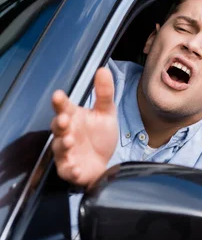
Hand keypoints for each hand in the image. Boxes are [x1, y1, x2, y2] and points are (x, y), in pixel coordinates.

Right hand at [51, 68, 117, 186]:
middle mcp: (66, 134)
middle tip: (64, 119)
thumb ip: (104, 93)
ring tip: (69, 141)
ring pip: (59, 148)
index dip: (59, 102)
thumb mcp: (106, 113)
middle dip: (59, 123)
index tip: (58, 95)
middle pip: (57, 127)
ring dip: (63, 145)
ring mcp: (66, 153)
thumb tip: (104, 69)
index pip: (63, 107)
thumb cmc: (100, 137)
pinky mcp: (70, 170)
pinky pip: (67, 170)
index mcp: (73, 117)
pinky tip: (76, 168)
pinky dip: (71, 170)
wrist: (106, 163)